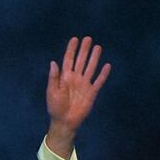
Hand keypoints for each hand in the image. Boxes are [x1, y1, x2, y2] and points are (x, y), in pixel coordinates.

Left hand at [46, 36, 110, 157]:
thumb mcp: (52, 91)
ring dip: (94, 58)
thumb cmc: (55, 107)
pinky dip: (103, 74)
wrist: (65, 121)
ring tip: (98, 46)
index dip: (71, 50)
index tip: (75, 39)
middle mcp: (75, 78)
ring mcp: (84, 84)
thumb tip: (53, 62)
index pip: (68, 60)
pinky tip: (107, 65)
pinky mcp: (92, 92)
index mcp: (64, 77)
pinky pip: (99, 81)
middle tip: (88, 38)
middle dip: (84, 50)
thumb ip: (54, 77)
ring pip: (90, 68)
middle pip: (81, 61)